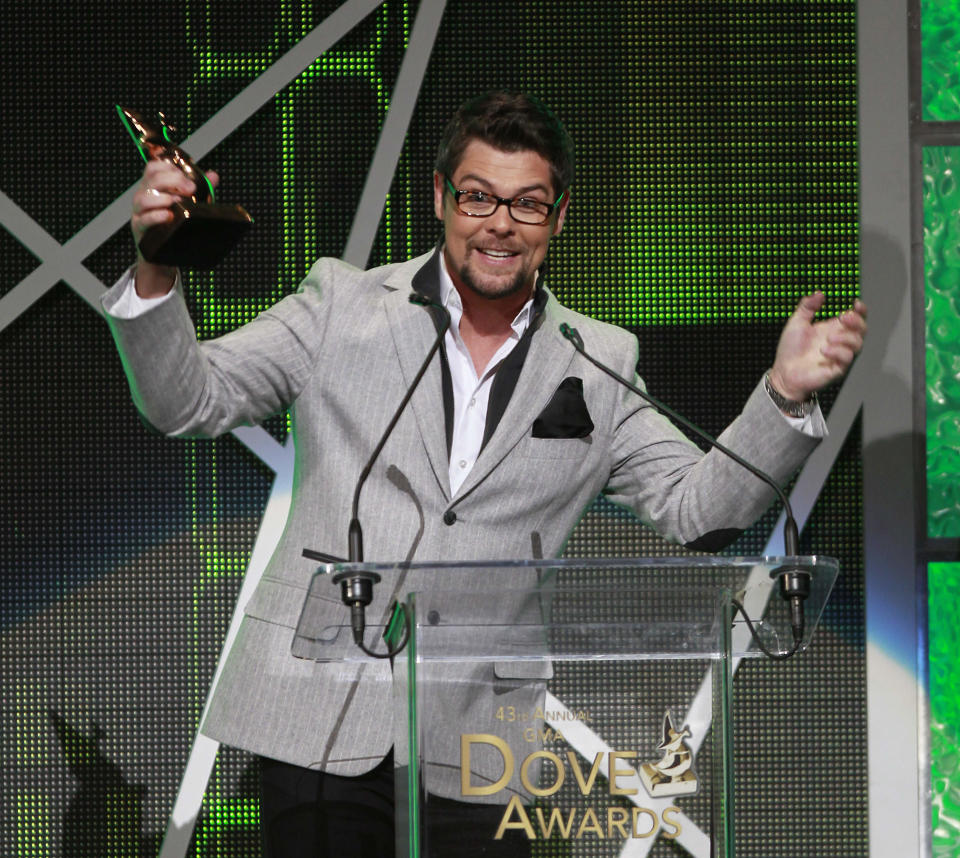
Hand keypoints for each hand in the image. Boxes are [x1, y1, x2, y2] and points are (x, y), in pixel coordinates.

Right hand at [130, 160, 218, 297]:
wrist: (164, 254)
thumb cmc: (175, 225)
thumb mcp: (189, 205)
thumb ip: (201, 190)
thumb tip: (213, 176)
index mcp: (154, 187)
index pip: (154, 168)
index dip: (169, 168)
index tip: (186, 177)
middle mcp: (144, 196)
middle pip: (151, 180)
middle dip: (172, 180)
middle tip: (190, 189)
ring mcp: (140, 212)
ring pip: (143, 198)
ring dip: (161, 198)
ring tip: (177, 202)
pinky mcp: (139, 228)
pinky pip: (143, 219)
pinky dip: (156, 216)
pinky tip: (168, 216)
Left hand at [768, 292, 866, 401]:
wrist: (783, 372)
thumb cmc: (790, 350)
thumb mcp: (797, 322)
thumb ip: (807, 307)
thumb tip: (819, 293)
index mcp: (833, 329)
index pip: (855, 318)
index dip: (860, 310)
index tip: (856, 303)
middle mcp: (839, 341)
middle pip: (862, 329)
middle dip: (856, 321)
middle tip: (843, 318)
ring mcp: (839, 355)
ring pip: (858, 344)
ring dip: (846, 338)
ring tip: (829, 338)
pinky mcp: (837, 368)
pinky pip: (847, 358)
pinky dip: (838, 352)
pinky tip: (824, 351)